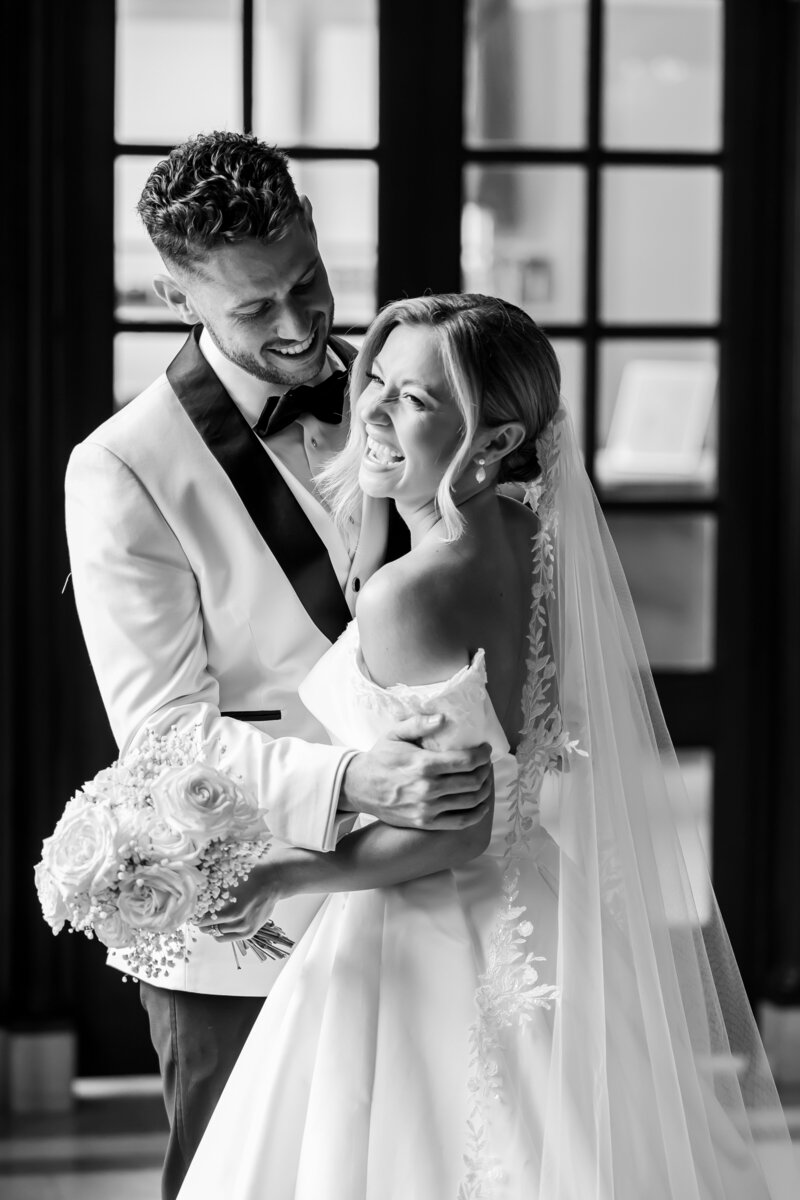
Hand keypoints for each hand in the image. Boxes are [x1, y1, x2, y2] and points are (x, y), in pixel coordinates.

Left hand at [197, 857, 285, 942]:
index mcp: (229, 899)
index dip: (193, 910)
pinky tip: (218, 922)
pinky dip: (217, 932)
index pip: (201, 911)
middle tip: (195, 913)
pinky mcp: (249, 932)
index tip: (189, 907)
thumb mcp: (229, 873)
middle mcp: (236, 915)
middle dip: (198, 918)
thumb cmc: (251, 874)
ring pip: (213, 932)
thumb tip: (192, 888)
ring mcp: (243, 925)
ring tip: (206, 917)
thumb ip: (211, 881)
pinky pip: (223, 937)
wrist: (273, 880)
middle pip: (205, 923)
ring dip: (207, 925)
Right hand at [340, 714, 493, 830]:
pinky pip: (461, 821)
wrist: (359, 787)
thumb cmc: (380, 758)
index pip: (466, 761)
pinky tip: (480, 803)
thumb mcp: (394, 733)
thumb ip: (419, 723)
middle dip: (485, 770)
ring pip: (471, 801)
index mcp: (423, 764)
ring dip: (485, 789)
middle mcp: (428, 789)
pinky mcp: (425, 823)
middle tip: (485, 763)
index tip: (485, 749)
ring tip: (484, 779)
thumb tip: (443, 718)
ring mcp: (427, 809)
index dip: (483, 754)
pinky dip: (477, 813)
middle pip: (473, 781)